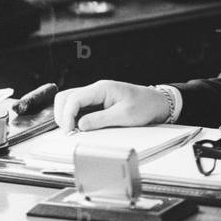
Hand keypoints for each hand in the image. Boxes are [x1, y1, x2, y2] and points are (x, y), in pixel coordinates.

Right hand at [53, 80, 169, 131]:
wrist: (158, 103)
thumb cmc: (145, 105)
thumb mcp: (125, 115)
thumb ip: (100, 120)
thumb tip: (79, 126)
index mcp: (102, 88)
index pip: (74, 98)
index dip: (67, 116)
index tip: (69, 131)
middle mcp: (96, 90)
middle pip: (66, 98)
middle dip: (62, 115)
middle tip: (68, 132)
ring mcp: (96, 96)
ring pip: (70, 102)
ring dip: (67, 116)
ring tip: (74, 131)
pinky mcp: (98, 103)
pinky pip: (79, 108)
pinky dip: (75, 118)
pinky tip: (80, 128)